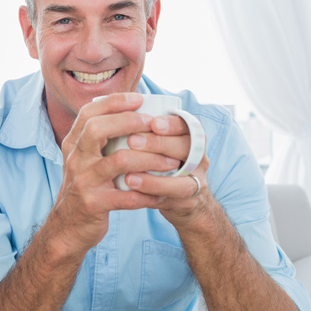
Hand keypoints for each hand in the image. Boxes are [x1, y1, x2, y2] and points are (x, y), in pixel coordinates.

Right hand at [50, 93, 181, 253]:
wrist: (67, 227)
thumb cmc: (85, 188)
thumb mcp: (83, 160)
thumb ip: (98, 139)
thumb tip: (131, 112)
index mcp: (73, 145)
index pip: (89, 113)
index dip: (114, 102)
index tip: (139, 98)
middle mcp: (75, 159)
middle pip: (97, 129)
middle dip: (129, 121)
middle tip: (154, 124)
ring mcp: (83, 182)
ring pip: (118, 161)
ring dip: (150, 158)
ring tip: (171, 161)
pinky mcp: (93, 204)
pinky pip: (127, 196)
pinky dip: (148, 195)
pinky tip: (162, 195)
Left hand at [123, 114, 210, 229]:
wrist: (180, 198)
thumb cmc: (161, 164)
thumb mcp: (157, 144)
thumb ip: (143, 130)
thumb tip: (112, 109)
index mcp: (191, 137)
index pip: (187, 125)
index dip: (172, 124)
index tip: (152, 122)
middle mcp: (198, 157)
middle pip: (186, 147)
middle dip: (159, 144)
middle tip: (132, 141)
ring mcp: (196, 180)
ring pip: (183, 177)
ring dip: (154, 176)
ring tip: (128, 175)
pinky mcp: (187, 201)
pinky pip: (172, 198)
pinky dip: (152, 192)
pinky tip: (132, 189)